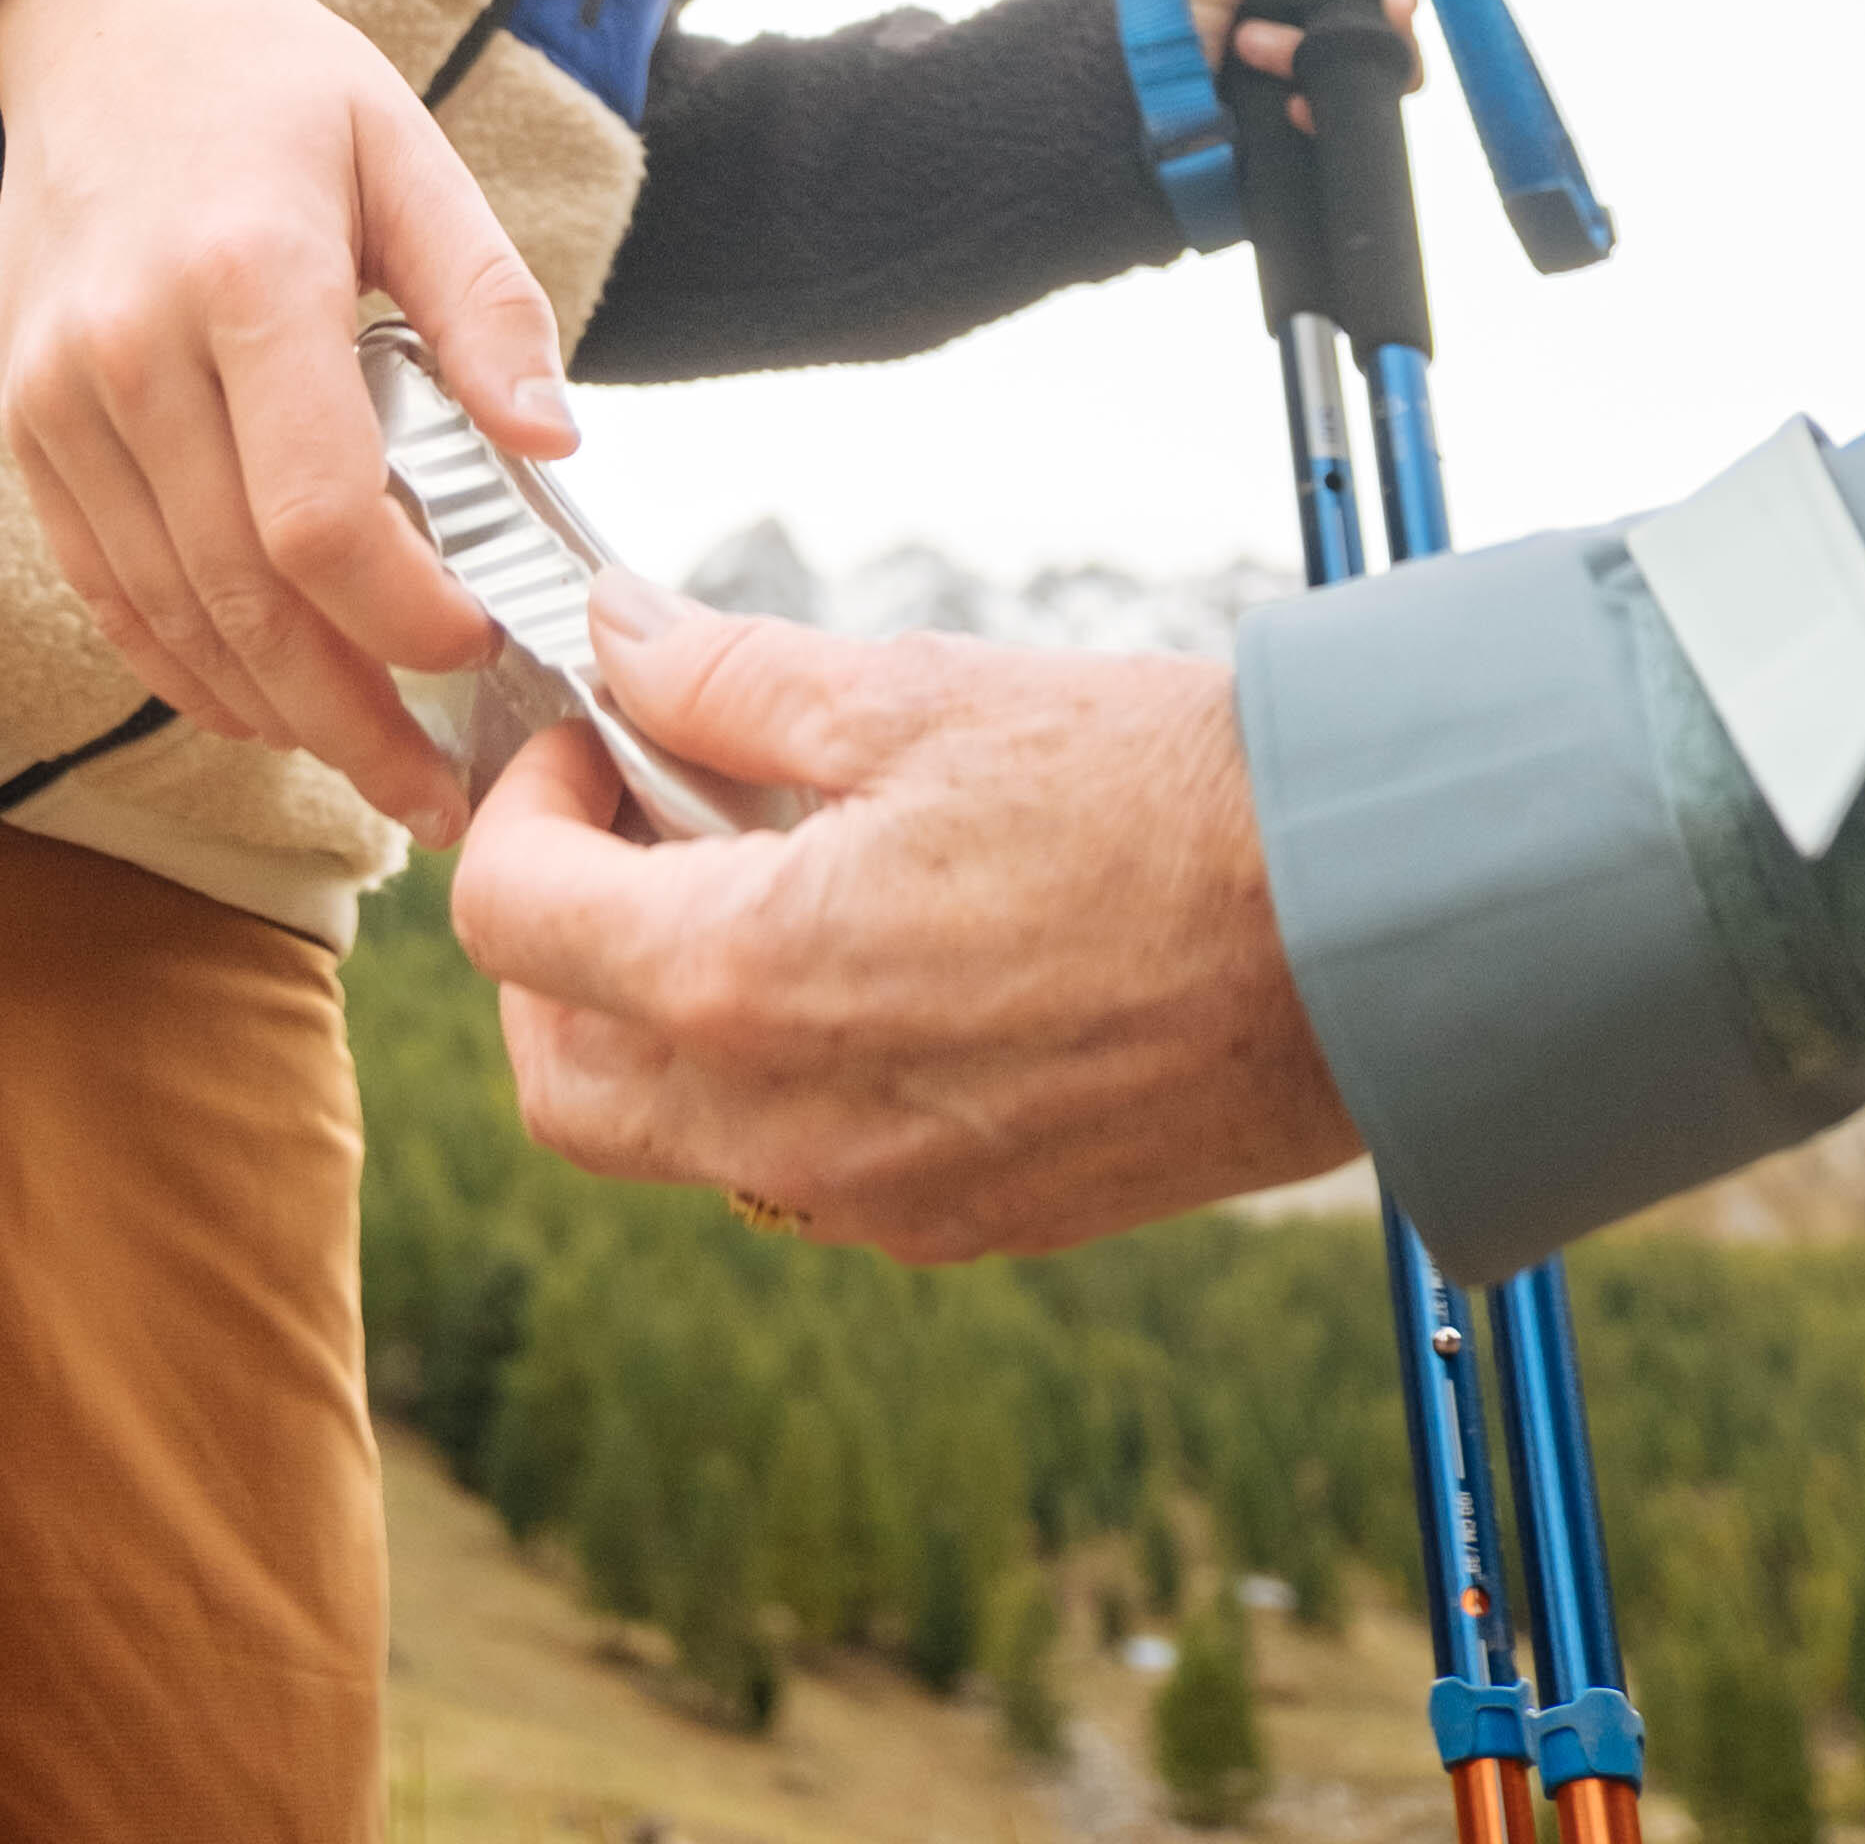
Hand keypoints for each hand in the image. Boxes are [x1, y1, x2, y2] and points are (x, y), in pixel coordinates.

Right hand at [0, 0, 572, 832]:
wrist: (103, 25)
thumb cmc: (275, 89)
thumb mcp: (408, 153)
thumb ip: (487, 301)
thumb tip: (554, 444)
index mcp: (245, 275)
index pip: (317, 514)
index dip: (401, 615)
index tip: (479, 644)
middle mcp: (131, 349)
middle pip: (240, 595)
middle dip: (349, 716)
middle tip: (439, 789)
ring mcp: (61, 396)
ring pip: (164, 613)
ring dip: (269, 712)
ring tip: (368, 763)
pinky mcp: (27, 424)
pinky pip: (100, 586)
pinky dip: (178, 665)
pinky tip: (260, 703)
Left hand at [453, 582, 1359, 1259]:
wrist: (1351, 937)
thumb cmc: (1149, 799)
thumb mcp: (911, 691)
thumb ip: (727, 677)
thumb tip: (618, 641)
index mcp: (752, 979)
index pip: (513, 925)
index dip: (521, 807)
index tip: (587, 743)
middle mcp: (790, 1123)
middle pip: (558, 1074)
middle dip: (551, 942)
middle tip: (630, 820)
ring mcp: (876, 1195)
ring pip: (667, 1139)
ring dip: (653, 1017)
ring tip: (751, 876)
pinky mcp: (962, 1224)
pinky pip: (793, 1170)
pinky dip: (767, 1077)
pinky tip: (856, 958)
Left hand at [1176, 0, 1424, 113]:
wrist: (1120, 110)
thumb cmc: (1158, 19)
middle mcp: (1313, 29)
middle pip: (1388, 29)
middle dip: (1366, 22)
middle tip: (1323, 26)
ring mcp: (1313, 83)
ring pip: (1374, 76)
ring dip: (1328, 60)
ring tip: (1256, 52)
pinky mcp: (1305, 133)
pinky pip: (1348, 126)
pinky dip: (1325, 113)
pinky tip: (1288, 109)